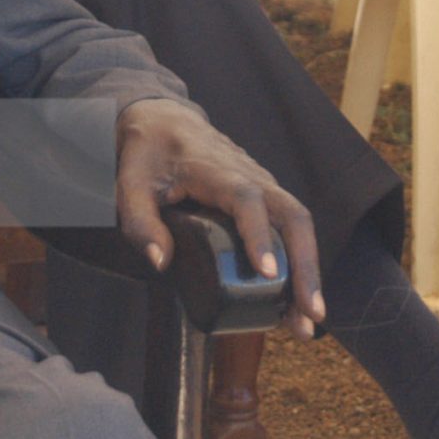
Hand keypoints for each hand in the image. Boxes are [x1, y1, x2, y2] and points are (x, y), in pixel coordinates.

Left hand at [113, 97, 323, 338]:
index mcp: (215, 170)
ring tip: (309, 319)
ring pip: (299, 224)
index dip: (259, 234)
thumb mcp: (130, 184)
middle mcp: (251, 175)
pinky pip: (292, 228)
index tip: (267, 272)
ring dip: (309, 271)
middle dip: (305, 265)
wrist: (165, 120)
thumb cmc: (149, 154)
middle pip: (293, 216)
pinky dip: (300, 263)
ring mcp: (264, 185)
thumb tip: (160, 262)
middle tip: (309, 311)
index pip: (247, 199)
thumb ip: (140, 222)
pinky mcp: (266, 197)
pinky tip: (297, 301)